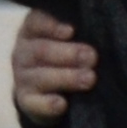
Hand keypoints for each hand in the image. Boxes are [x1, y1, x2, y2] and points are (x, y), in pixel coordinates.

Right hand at [10, 8, 96, 125]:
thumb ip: (82, 35)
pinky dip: (48, 104)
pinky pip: (34, 104)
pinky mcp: (26, 102)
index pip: (36, 23)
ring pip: (40, 77)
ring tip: (90, 79)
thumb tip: (104, 34)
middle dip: (69, 54)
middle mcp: (23, 53)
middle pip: (41, 50)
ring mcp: (22, 78)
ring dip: (66, 78)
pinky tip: (61, 104)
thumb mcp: (70, 41)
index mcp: (32, 31)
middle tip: (92, 57)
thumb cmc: (67, 58)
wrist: (50, 91)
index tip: (72, 31)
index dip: (52, 26)